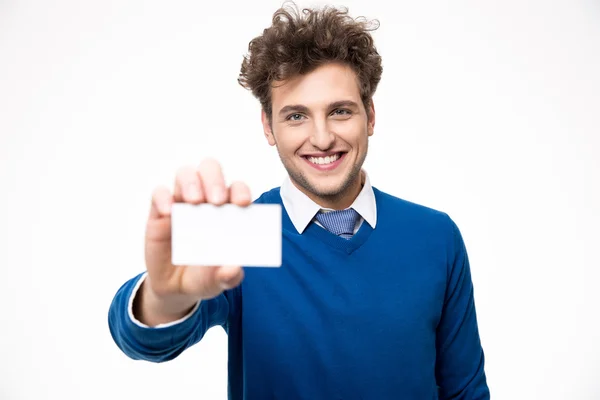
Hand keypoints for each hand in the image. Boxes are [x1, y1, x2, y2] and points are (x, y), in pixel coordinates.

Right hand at [142, 158, 250, 316]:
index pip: (237, 189)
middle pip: (210, 170)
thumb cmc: (204, 275)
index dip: (241, 191)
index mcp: (228, 210)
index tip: (243, 203)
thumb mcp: (217, 281)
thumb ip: (228, 276)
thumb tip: (235, 270)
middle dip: (215, 180)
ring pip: (185, 174)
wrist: (175, 288)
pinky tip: (168, 212)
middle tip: (217, 200)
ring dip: (191, 182)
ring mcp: (182, 203)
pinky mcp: (159, 211)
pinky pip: (159, 193)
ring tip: (194, 201)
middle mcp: (206, 200)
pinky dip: (163, 197)